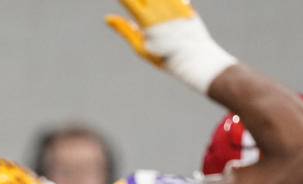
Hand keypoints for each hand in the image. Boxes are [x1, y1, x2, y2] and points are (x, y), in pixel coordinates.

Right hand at [104, 0, 234, 94]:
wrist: (195, 59)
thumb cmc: (164, 57)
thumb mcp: (140, 47)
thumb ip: (124, 30)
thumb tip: (107, 18)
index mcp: (146, 19)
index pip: (128, 0)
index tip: (122, 2)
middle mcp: (160, 7)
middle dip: (138, 1)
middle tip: (138, 8)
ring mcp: (173, 4)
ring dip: (151, 3)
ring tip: (151, 13)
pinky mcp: (184, 5)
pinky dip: (166, 4)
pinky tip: (163, 12)